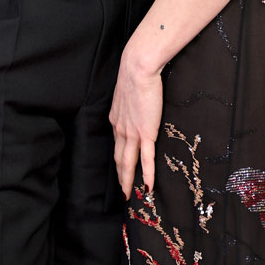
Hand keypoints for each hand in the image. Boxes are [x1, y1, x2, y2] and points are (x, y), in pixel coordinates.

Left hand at [109, 46, 162, 198]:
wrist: (138, 68)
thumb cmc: (136, 74)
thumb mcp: (128, 91)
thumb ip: (130, 102)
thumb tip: (136, 104)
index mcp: (116, 119)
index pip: (116, 145)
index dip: (118, 160)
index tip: (120, 171)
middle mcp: (120, 129)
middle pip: (119, 159)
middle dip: (120, 177)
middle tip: (123, 193)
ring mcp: (132, 132)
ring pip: (128, 163)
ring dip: (128, 181)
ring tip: (130, 196)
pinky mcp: (145, 132)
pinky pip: (146, 158)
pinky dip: (147, 174)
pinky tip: (148, 187)